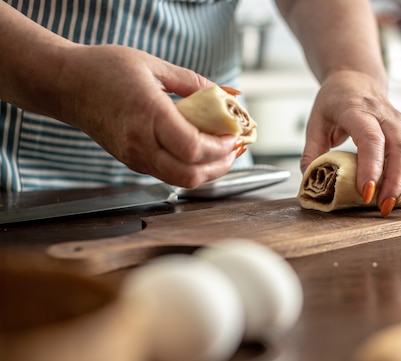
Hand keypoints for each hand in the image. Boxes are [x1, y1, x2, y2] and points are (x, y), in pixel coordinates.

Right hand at [55, 44, 239, 187]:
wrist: (65, 84)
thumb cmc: (104, 70)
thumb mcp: (155, 65)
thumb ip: (194, 83)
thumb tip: (227, 95)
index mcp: (148, 114)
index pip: (193, 148)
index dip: (221, 148)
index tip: (235, 136)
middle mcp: (140, 142)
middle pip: (190, 174)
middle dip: (221, 165)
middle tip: (235, 148)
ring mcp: (134, 156)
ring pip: (180, 180)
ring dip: (208, 171)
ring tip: (223, 152)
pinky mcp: (132, 162)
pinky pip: (168, 174)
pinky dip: (190, 168)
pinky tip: (201, 152)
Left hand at [301, 70, 400, 215]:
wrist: (356, 79)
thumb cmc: (334, 103)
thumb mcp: (315, 123)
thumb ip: (311, 153)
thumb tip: (310, 182)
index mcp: (357, 111)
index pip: (370, 138)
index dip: (371, 166)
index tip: (366, 192)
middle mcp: (385, 116)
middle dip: (396, 182)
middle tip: (385, 208)